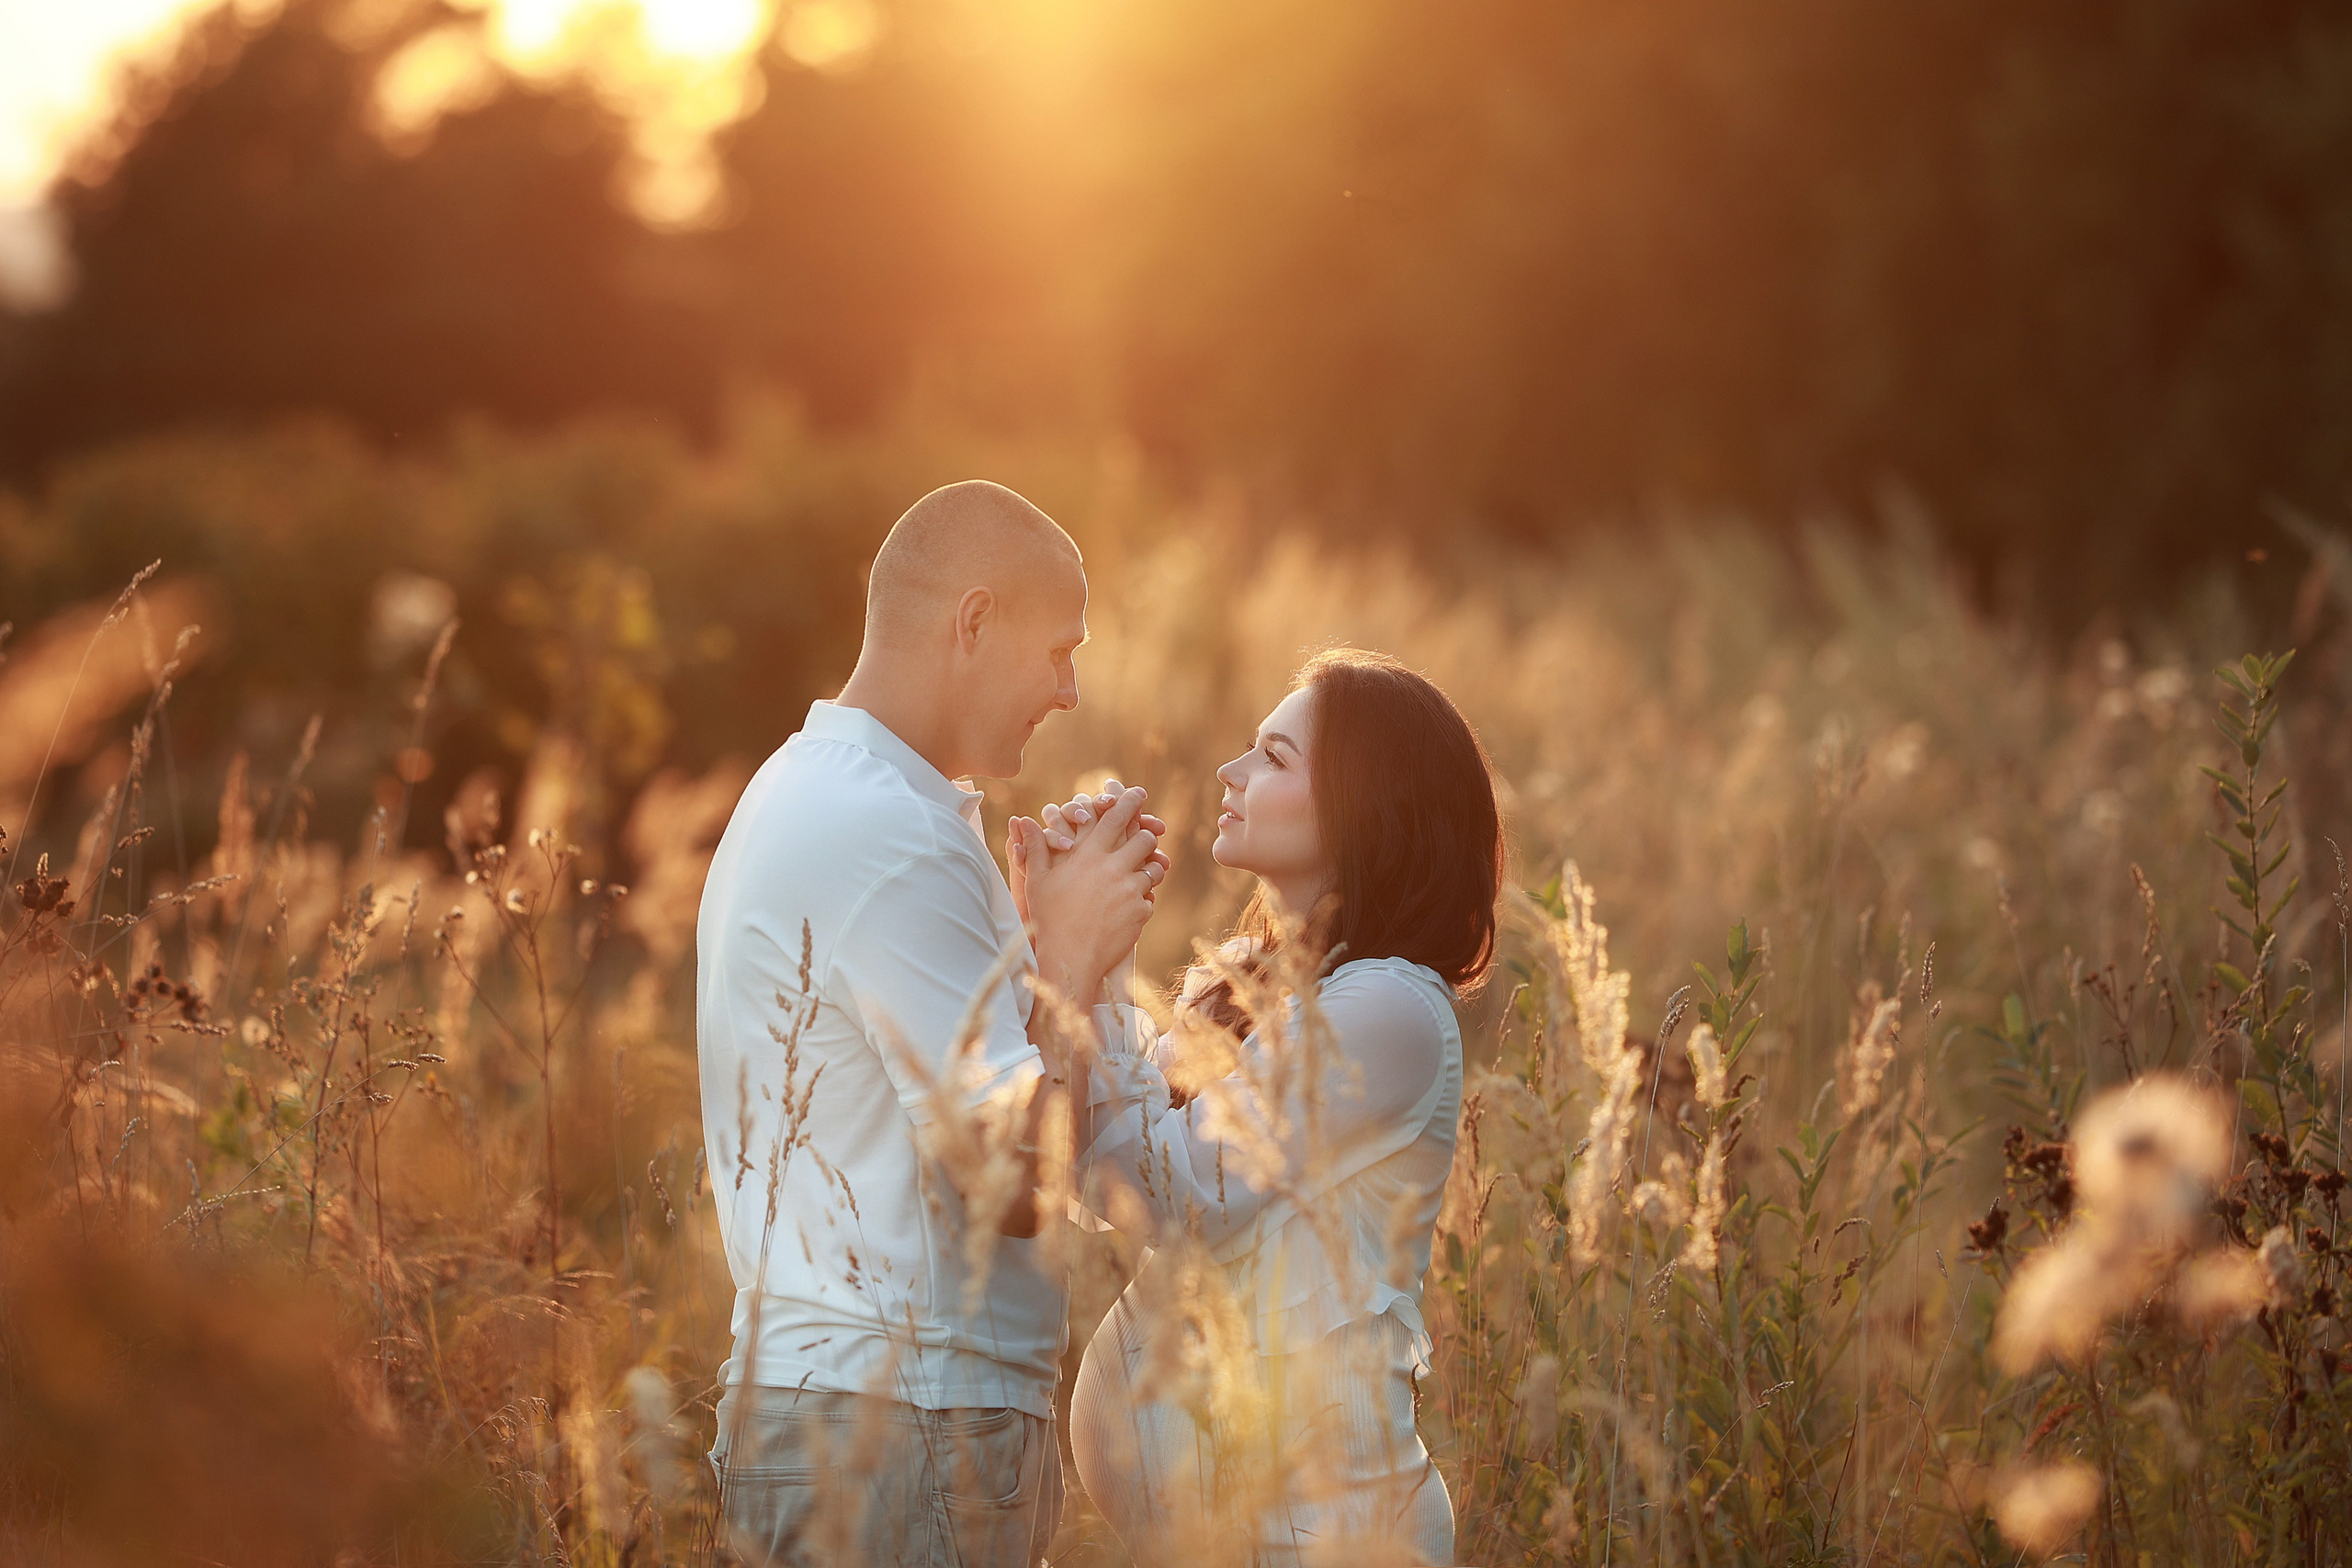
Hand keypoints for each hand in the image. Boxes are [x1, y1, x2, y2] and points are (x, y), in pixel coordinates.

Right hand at [1009, 780, 1168, 922]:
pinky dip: (1144, 897)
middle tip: (1146, 834)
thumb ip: (1035, 848)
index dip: (1129, 802)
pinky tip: (1133, 904)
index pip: (1115, 818)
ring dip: (1150, 865)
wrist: (1069, 957)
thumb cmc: (1048, 918)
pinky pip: (1151, 896)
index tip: (1139, 792)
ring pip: (1154, 866)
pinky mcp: (1141, 911)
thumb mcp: (1037, 881)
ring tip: (1142, 871)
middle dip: (1146, 834)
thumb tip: (1023, 820)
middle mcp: (1113, 868)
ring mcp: (1130, 890)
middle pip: (1143, 838)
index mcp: (1088, 855)